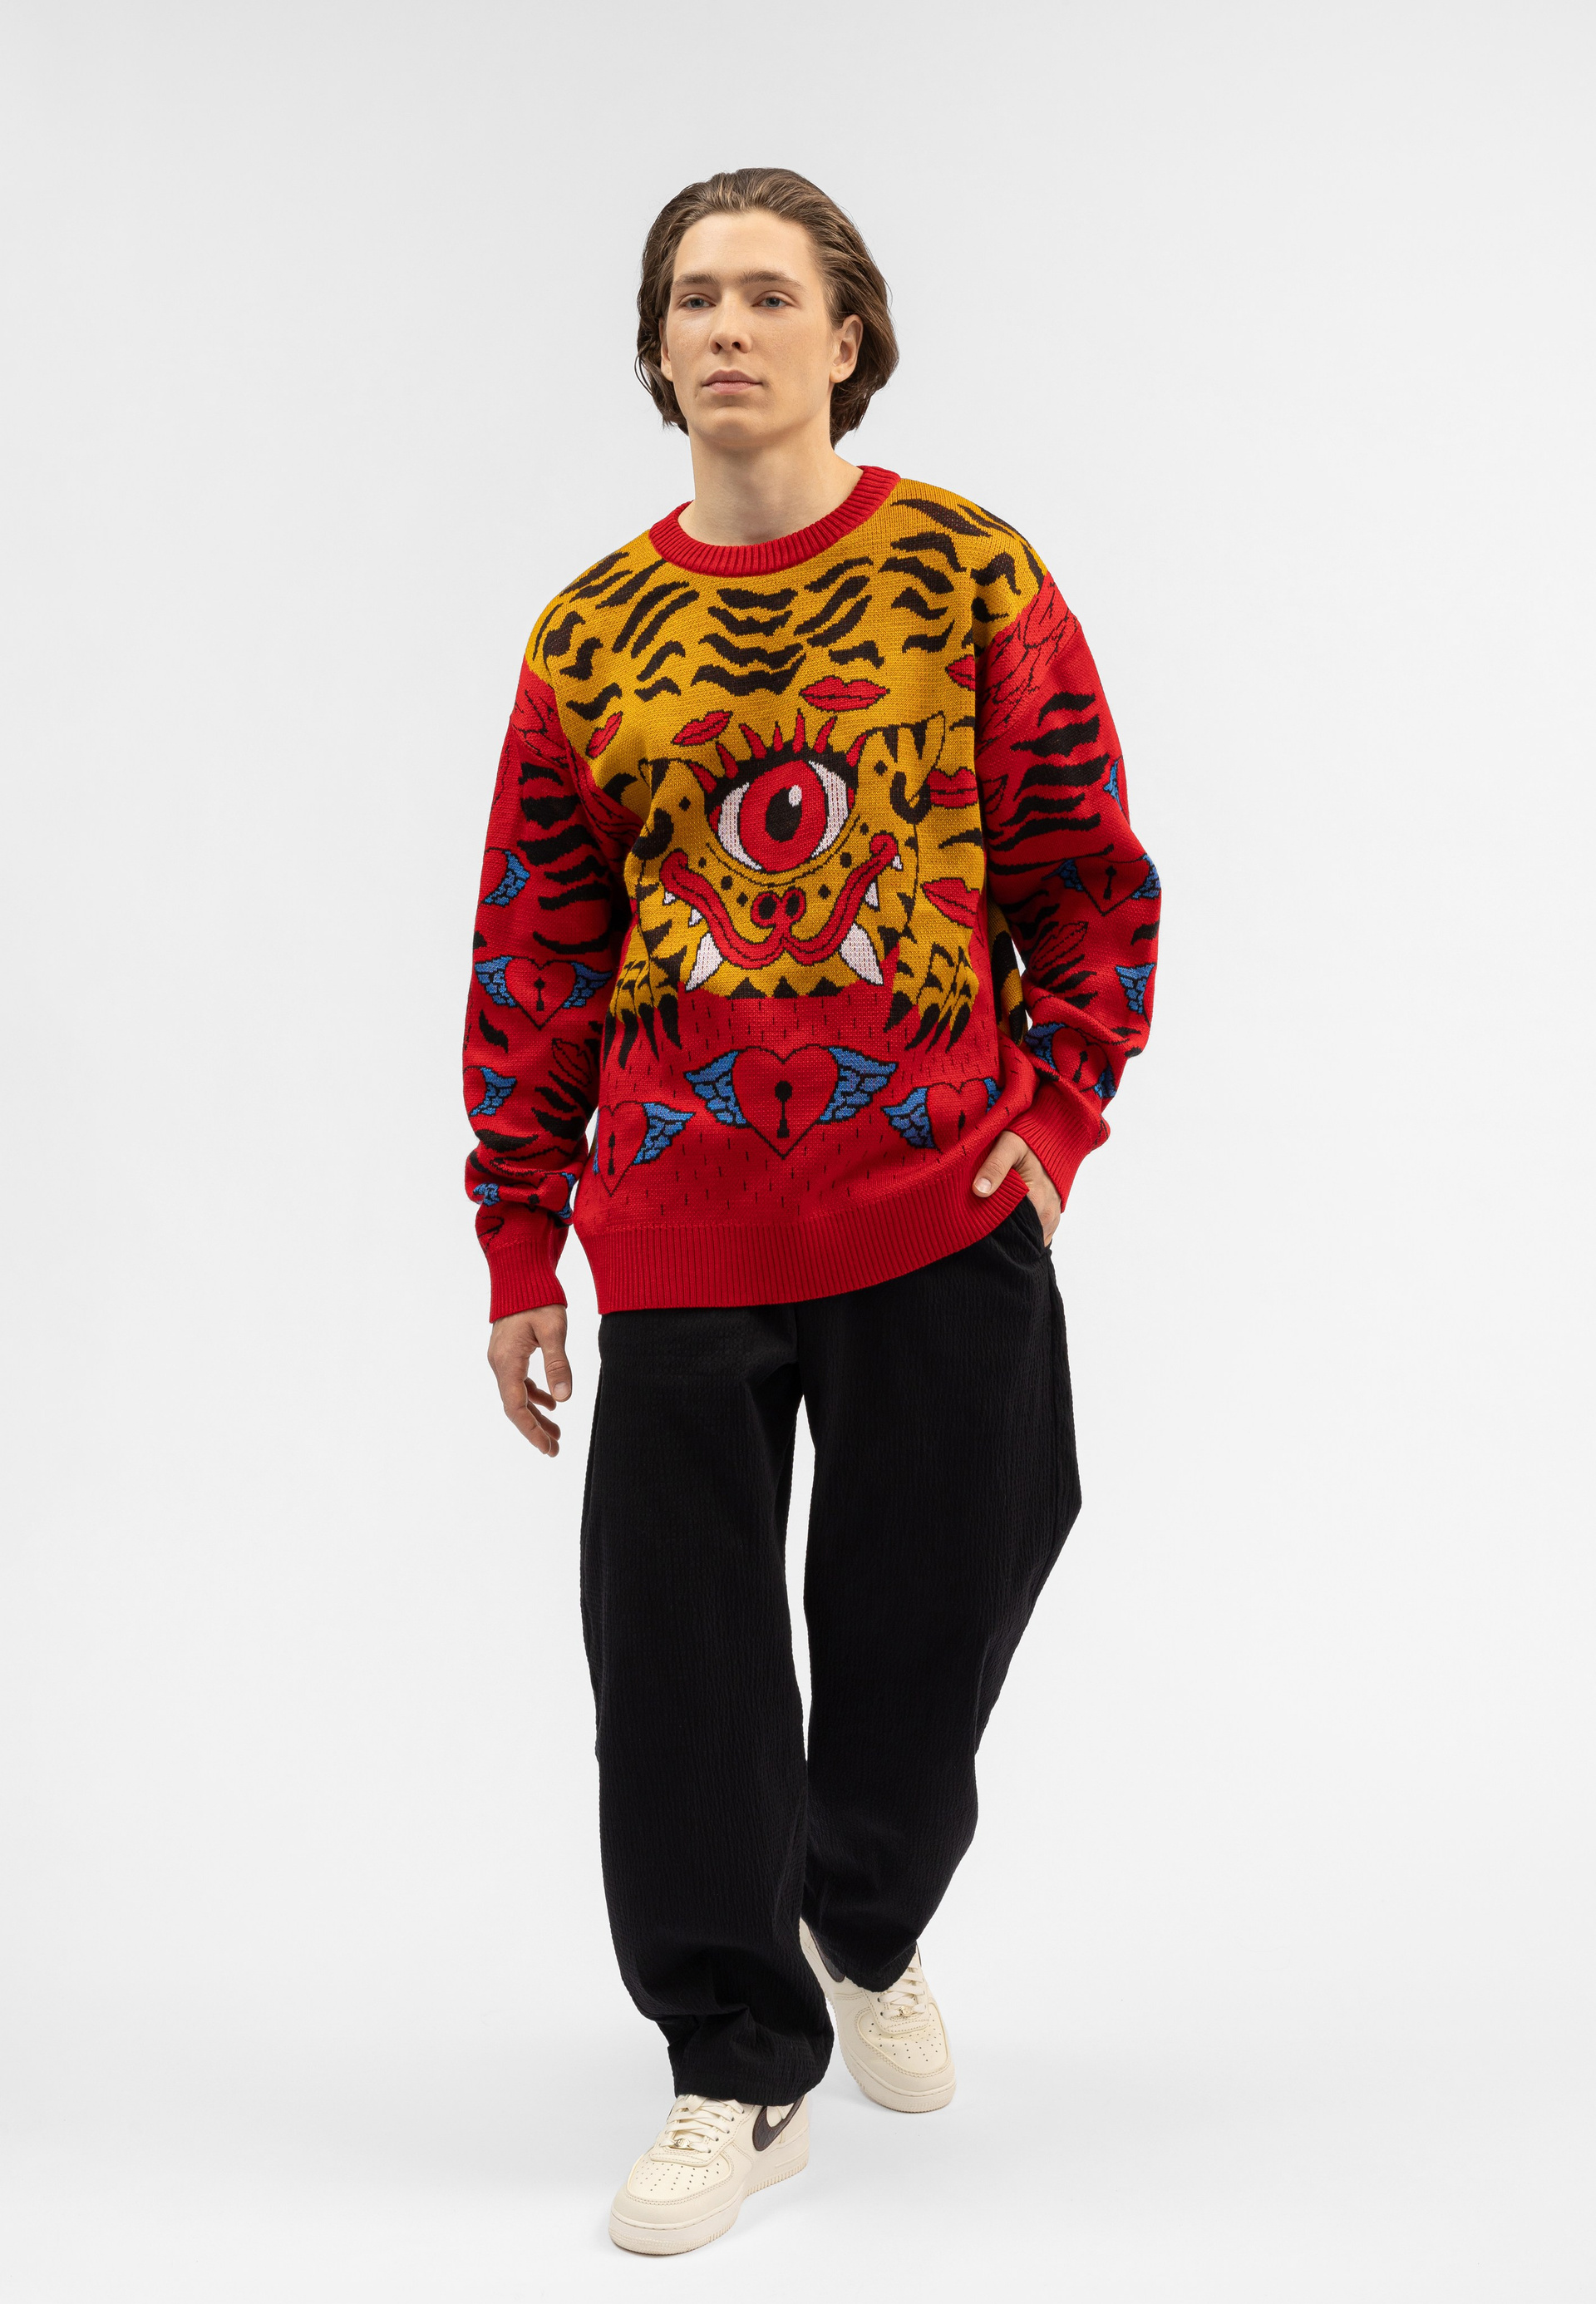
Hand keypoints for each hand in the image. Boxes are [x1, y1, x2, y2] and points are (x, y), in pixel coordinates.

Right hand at [487, 1306, 571, 1456]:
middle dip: (534, 1430)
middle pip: (515, 1407)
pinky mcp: (509, 1353)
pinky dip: (534, 1396)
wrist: (520, 1275)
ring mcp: (502, 1358)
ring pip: (517, 1396)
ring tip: (557, 1433)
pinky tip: (551, 1404)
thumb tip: (564, 1399)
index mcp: (508, 1361)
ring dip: (535, 1416)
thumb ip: (558, 1365)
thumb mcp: (554, 1330)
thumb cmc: (538, 1299)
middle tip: (555, 1449)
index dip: (531, 1431)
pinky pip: (519, 1383)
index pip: (515, 1407)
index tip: (547, 1448)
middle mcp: (500, 1364)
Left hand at [972, 1128, 1062, 1246]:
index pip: (1006, 1229)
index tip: (973, 1223)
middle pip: (1016, 1236)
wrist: (1055, 1138)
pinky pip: (1037, 1236)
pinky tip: (1011, 1224)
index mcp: (1035, 1200)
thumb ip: (995, 1166)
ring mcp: (1051, 1219)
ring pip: (1027, 1238)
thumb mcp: (1009, 1146)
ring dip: (1012, 1234)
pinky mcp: (1053, 1218)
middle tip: (980, 1224)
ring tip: (996, 1224)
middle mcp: (1046, 1214)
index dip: (987, 1228)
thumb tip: (979, 1191)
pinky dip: (1024, 1233)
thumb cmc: (1029, 1140)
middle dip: (999, 1234)